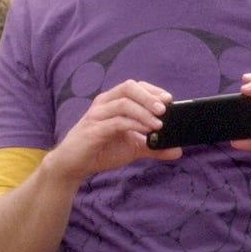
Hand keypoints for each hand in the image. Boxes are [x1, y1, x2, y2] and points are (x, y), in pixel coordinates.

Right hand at [47, 79, 180, 182]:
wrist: (73, 164)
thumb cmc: (100, 150)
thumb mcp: (132, 148)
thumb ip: (153, 147)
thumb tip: (177, 150)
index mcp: (112, 101)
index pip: (135, 86)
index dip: (153, 90)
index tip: (169, 100)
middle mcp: (104, 103)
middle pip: (128, 87)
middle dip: (149, 97)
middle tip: (165, 109)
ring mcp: (97, 115)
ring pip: (123, 103)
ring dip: (144, 112)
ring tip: (158, 124)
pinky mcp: (93, 130)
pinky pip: (116, 122)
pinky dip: (133, 125)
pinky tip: (145, 131)